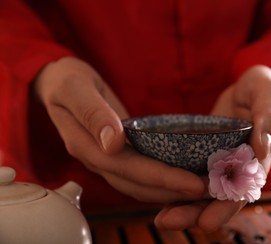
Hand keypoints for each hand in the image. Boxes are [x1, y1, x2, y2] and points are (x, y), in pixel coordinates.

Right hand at [32, 57, 204, 203]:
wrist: (59, 84)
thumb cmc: (67, 81)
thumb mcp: (75, 88)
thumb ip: (92, 114)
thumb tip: (113, 143)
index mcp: (86, 146)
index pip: (128, 169)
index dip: (162, 178)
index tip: (193, 183)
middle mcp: (98, 159)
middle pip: (138, 185)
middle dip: (174, 190)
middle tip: (210, 189)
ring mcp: (108, 160)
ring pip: (141, 185)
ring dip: (172, 190)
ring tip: (204, 188)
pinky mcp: (119, 155)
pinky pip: (143, 174)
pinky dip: (164, 179)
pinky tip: (185, 175)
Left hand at [154, 65, 270, 230]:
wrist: (252, 87)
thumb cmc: (266, 89)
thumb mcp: (270, 96)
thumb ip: (268, 119)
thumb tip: (262, 147)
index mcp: (259, 158)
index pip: (243, 188)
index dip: (225, 207)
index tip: (206, 222)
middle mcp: (240, 166)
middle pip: (219, 197)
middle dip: (195, 212)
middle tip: (167, 222)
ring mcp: (223, 162)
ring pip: (204, 190)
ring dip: (184, 205)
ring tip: (160, 218)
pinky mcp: (208, 154)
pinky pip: (194, 173)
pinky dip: (179, 186)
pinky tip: (160, 194)